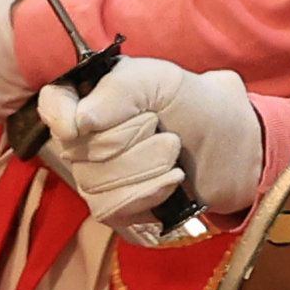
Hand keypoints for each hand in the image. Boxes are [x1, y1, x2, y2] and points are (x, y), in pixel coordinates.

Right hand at [44, 58, 267, 223]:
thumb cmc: (199, 106)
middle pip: (80, 149)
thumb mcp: (162, 79)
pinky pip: (112, 209)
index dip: (60, 115)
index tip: (81, 123)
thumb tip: (78, 123)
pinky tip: (172, 181)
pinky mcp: (117, 209)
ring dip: (146, 169)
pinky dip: (148, 193)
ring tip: (174, 155)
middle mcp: (88, 138)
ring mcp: (99, 176)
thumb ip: (119, 90)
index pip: (52, 103)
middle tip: (164, 130)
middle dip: (130, 140)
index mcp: (94, 97)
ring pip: (96, 182)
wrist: (237, 149)